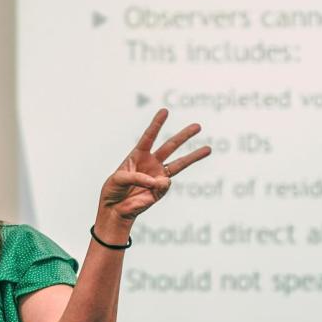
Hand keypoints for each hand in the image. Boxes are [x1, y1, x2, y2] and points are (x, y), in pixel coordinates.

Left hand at [96, 108, 211, 223]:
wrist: (115, 210)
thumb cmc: (113, 190)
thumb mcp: (119, 179)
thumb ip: (137, 177)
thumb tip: (161, 181)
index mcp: (138, 155)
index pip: (149, 136)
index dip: (157, 124)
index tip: (165, 111)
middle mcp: (151, 163)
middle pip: (171, 146)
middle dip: (184, 135)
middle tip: (198, 126)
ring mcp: (158, 176)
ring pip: (180, 163)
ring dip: (194, 156)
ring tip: (208, 148)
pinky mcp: (161, 190)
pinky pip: (165, 185)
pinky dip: (158, 186)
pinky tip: (150, 189)